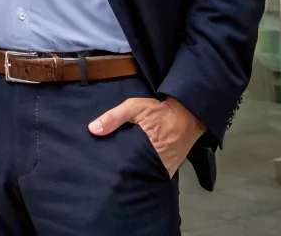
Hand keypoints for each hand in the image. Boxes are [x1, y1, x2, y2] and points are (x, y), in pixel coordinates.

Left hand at [88, 96, 204, 176]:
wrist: (188, 115)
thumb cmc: (159, 110)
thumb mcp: (134, 107)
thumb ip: (113, 118)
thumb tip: (92, 129)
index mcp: (144, 147)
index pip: (122, 161)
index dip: (112, 160)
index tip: (101, 160)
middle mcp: (155, 163)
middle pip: (131, 169)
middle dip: (121, 166)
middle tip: (108, 163)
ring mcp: (163, 169)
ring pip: (141, 172)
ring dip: (133, 168)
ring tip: (119, 166)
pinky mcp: (168, 170)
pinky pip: (152, 173)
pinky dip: (143, 169)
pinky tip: (135, 165)